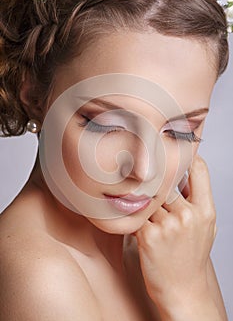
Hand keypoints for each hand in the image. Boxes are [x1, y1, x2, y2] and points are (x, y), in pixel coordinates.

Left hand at [133, 154, 216, 308]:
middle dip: (156, 183)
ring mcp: (167, 225)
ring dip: (142, 200)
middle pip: (166, 181)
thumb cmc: (191, 257)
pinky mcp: (147, 236)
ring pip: (148, 197)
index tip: (173, 154)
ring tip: (138, 203)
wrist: (182, 291)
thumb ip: (196, 199)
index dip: (186, 158)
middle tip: (145, 177)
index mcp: (205, 211)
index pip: (198, 170)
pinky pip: (136, 214)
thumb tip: (184, 173)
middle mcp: (188, 215)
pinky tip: (131, 218)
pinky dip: (132, 214)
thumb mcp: (205, 226)